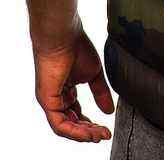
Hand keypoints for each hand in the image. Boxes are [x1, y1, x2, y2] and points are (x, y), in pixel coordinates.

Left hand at [33, 28, 114, 142]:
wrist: (64, 35)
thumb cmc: (77, 47)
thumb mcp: (94, 74)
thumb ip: (100, 93)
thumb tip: (109, 111)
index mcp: (67, 90)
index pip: (77, 114)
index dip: (91, 124)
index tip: (106, 128)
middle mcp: (57, 97)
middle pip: (72, 122)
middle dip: (89, 131)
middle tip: (104, 134)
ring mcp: (50, 100)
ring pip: (66, 126)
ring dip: (83, 134)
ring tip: (98, 135)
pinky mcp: (47, 100)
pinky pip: (59, 124)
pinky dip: (74, 131)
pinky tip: (87, 133)